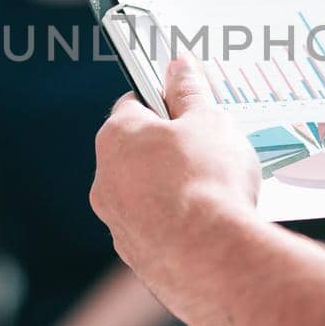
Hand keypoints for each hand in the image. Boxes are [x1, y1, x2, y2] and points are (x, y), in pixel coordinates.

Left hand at [89, 56, 262, 322]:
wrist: (214, 258)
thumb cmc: (209, 181)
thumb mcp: (210, 121)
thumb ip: (190, 92)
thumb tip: (178, 66)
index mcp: (116, 137)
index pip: (134, 104)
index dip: (165, 102)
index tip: (189, 106)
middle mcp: (106, 180)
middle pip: (138, 152)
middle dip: (172, 150)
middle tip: (212, 150)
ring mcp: (118, 224)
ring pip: (146, 195)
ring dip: (174, 190)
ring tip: (217, 192)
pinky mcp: (137, 258)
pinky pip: (158, 231)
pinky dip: (179, 226)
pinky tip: (210, 226)